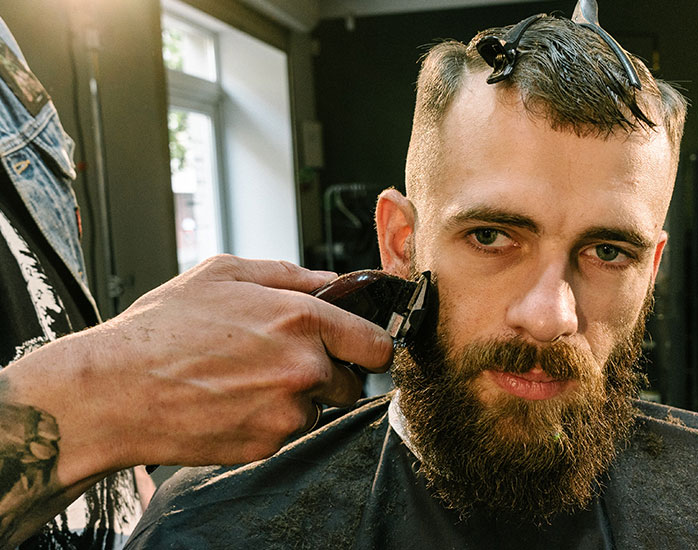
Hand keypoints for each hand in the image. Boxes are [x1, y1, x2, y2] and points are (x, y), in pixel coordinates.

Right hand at [6, 255, 393, 482]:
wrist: (114, 390)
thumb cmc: (163, 329)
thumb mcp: (224, 274)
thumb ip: (290, 275)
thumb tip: (333, 281)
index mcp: (302, 319)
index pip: (377, 345)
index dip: (372, 346)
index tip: (362, 348)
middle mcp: (304, 368)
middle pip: (353, 381)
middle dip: (330, 371)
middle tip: (288, 360)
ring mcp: (287, 411)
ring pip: (318, 407)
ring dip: (298, 397)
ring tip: (248, 379)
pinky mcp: (267, 444)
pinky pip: (288, 431)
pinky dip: (270, 419)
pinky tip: (233, 401)